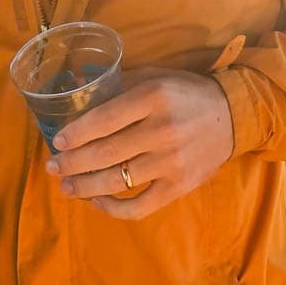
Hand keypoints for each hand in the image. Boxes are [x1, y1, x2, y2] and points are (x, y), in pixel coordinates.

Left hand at [44, 67, 233, 217]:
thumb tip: (78, 89)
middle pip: (105, 154)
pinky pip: (139, 206)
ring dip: (85, 187)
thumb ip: (119, 84)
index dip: (76, 134)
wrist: (232, 116)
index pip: (104, 120)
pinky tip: (98, 201)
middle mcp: (161, 130)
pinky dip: (114, 208)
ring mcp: (171, 162)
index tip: (57, 143)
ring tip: (67, 187)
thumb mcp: (154, 76)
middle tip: (52, 168)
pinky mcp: (179, 187)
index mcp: (153, 97)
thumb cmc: (185, 93)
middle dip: (72, 164)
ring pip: (117, 181)